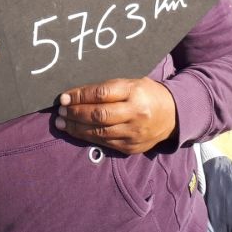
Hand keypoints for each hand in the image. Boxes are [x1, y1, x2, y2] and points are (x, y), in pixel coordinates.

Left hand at [55, 78, 176, 154]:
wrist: (173, 115)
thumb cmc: (146, 93)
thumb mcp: (131, 83)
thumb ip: (108, 88)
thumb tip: (76, 94)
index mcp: (134, 91)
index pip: (101, 94)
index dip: (79, 96)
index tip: (63, 97)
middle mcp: (135, 113)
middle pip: (98, 115)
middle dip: (75, 113)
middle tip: (59, 112)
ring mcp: (133, 133)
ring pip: (99, 132)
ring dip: (76, 128)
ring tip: (61, 123)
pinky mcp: (131, 147)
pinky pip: (105, 142)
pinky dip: (88, 137)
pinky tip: (76, 132)